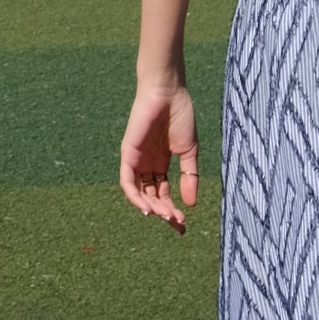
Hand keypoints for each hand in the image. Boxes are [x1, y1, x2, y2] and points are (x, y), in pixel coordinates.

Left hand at [120, 80, 199, 230]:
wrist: (168, 92)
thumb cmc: (180, 115)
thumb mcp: (189, 151)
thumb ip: (189, 177)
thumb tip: (191, 204)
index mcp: (161, 164)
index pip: (163, 194)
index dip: (172, 211)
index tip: (182, 226)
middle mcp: (147, 165)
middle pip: (152, 197)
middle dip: (164, 212)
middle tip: (177, 222)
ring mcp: (137, 160)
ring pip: (139, 193)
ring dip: (151, 208)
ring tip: (166, 216)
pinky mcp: (128, 154)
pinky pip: (127, 182)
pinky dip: (136, 197)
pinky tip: (148, 208)